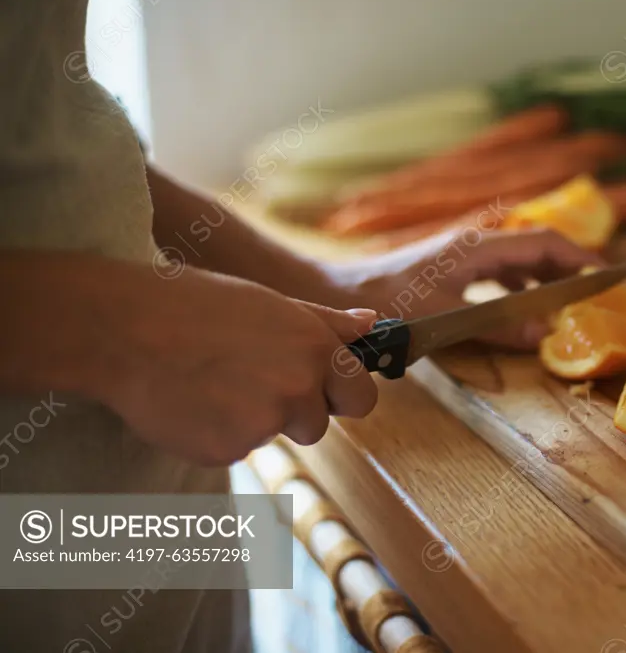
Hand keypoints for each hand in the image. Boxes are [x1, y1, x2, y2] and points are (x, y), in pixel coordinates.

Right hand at [98, 268, 378, 465]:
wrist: (125, 330)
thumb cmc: (197, 305)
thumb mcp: (272, 303)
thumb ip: (328, 323)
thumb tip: (373, 326)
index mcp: (316, 349)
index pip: (363, 398)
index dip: (341, 395)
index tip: (322, 389)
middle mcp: (299, 389)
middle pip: (319, 424)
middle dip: (297, 412)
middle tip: (251, 379)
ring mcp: (263, 424)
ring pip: (273, 434)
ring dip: (253, 419)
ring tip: (214, 381)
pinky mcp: (227, 451)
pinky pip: (235, 450)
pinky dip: (217, 433)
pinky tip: (192, 401)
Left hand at [320, 228, 604, 347]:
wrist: (339, 294)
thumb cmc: (388, 305)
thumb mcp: (447, 320)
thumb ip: (497, 327)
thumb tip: (545, 334)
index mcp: (479, 247)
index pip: (544, 242)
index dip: (580, 257)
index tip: (607, 277)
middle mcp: (475, 244)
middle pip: (535, 248)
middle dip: (567, 269)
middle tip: (592, 297)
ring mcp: (462, 255)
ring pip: (517, 260)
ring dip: (543, 279)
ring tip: (564, 305)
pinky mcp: (450, 269)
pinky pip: (498, 273)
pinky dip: (518, 288)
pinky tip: (521, 310)